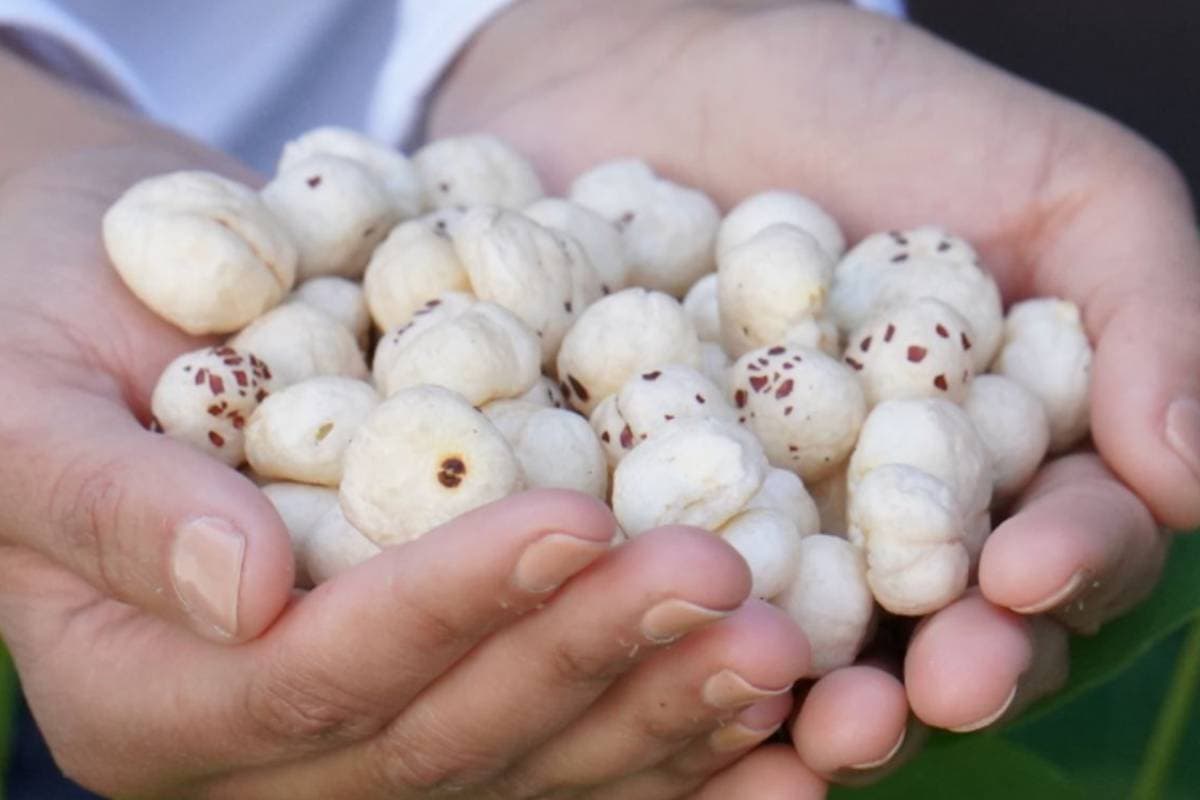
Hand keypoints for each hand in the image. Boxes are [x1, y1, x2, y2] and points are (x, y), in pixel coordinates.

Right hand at [0, 138, 816, 795]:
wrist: (120, 298)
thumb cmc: (43, 323)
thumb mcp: (26, 393)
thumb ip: (109, 502)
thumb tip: (242, 596)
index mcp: (148, 693)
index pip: (310, 679)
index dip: (444, 609)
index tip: (572, 520)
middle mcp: (261, 748)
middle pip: (437, 740)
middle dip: (584, 663)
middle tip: (722, 586)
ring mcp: (363, 733)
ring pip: (520, 763)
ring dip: (657, 710)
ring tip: (778, 647)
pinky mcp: (446, 690)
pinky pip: (564, 744)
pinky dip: (670, 734)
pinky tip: (777, 717)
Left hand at [430, 0, 1197, 780]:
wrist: (658, 62)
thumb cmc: (868, 108)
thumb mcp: (1050, 178)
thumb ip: (1144, 311)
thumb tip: (1190, 479)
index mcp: (994, 453)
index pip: (1057, 540)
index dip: (1061, 572)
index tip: (1024, 579)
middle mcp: (876, 509)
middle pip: (930, 622)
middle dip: (944, 667)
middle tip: (934, 694)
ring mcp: (752, 517)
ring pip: (797, 634)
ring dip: (812, 688)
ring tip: (813, 722)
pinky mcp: (630, 505)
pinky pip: (650, 578)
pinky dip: (663, 620)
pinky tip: (664, 652)